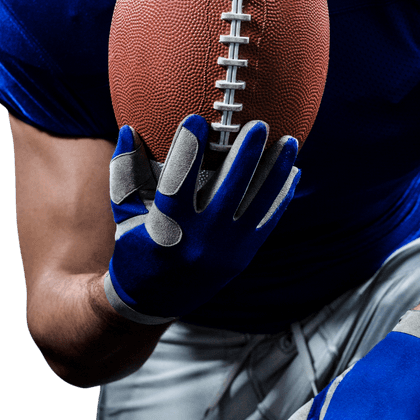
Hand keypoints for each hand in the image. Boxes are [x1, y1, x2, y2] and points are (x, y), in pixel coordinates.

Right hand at [105, 115, 299, 321]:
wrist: (155, 301)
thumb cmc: (136, 247)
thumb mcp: (125, 214)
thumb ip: (126, 173)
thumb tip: (128, 128)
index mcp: (167, 227)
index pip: (178, 181)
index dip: (187, 149)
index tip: (197, 119)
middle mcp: (201, 240)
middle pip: (229, 189)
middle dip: (246, 155)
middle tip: (259, 124)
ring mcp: (226, 249)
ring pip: (258, 204)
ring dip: (275, 171)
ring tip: (289, 142)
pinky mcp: (243, 256)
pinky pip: (268, 221)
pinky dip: (282, 196)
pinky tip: (293, 171)